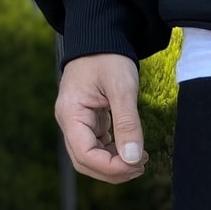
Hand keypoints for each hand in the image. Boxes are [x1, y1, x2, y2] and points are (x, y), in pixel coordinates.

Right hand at [54, 54, 146, 182]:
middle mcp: (69, 122)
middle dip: (113, 171)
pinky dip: (114, 154)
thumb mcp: (122, 88)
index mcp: (70, 114)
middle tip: (141, 167)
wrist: (101, 38)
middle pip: (85, 161)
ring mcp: (76, 123)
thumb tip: (133, 159)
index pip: (84, 155)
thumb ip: (127, 124)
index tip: (136, 164)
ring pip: (90, 157)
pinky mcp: (87, 121)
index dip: (110, 167)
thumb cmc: (108, 57)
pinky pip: (97, 147)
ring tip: (141, 160)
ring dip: (114, 165)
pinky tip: (133, 151)